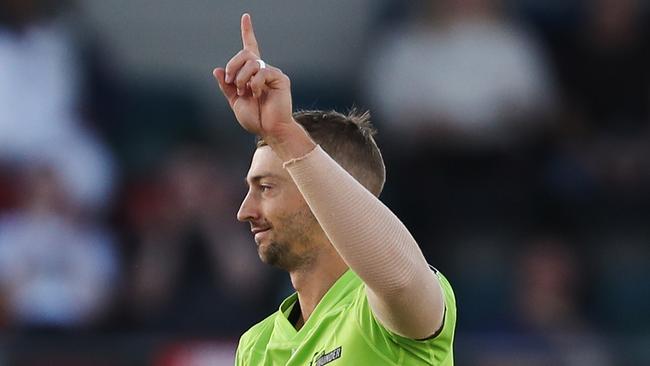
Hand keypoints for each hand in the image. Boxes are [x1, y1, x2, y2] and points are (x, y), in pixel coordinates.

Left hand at [213, 13, 293, 139]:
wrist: (269, 130)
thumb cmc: (256, 118)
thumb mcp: (235, 102)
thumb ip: (227, 87)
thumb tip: (218, 70)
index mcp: (252, 74)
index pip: (250, 48)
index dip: (248, 32)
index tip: (246, 17)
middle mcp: (263, 71)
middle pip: (245, 53)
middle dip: (233, 66)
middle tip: (230, 81)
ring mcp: (272, 74)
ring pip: (252, 63)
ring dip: (242, 78)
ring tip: (245, 92)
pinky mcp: (280, 79)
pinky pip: (262, 72)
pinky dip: (255, 83)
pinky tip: (257, 93)